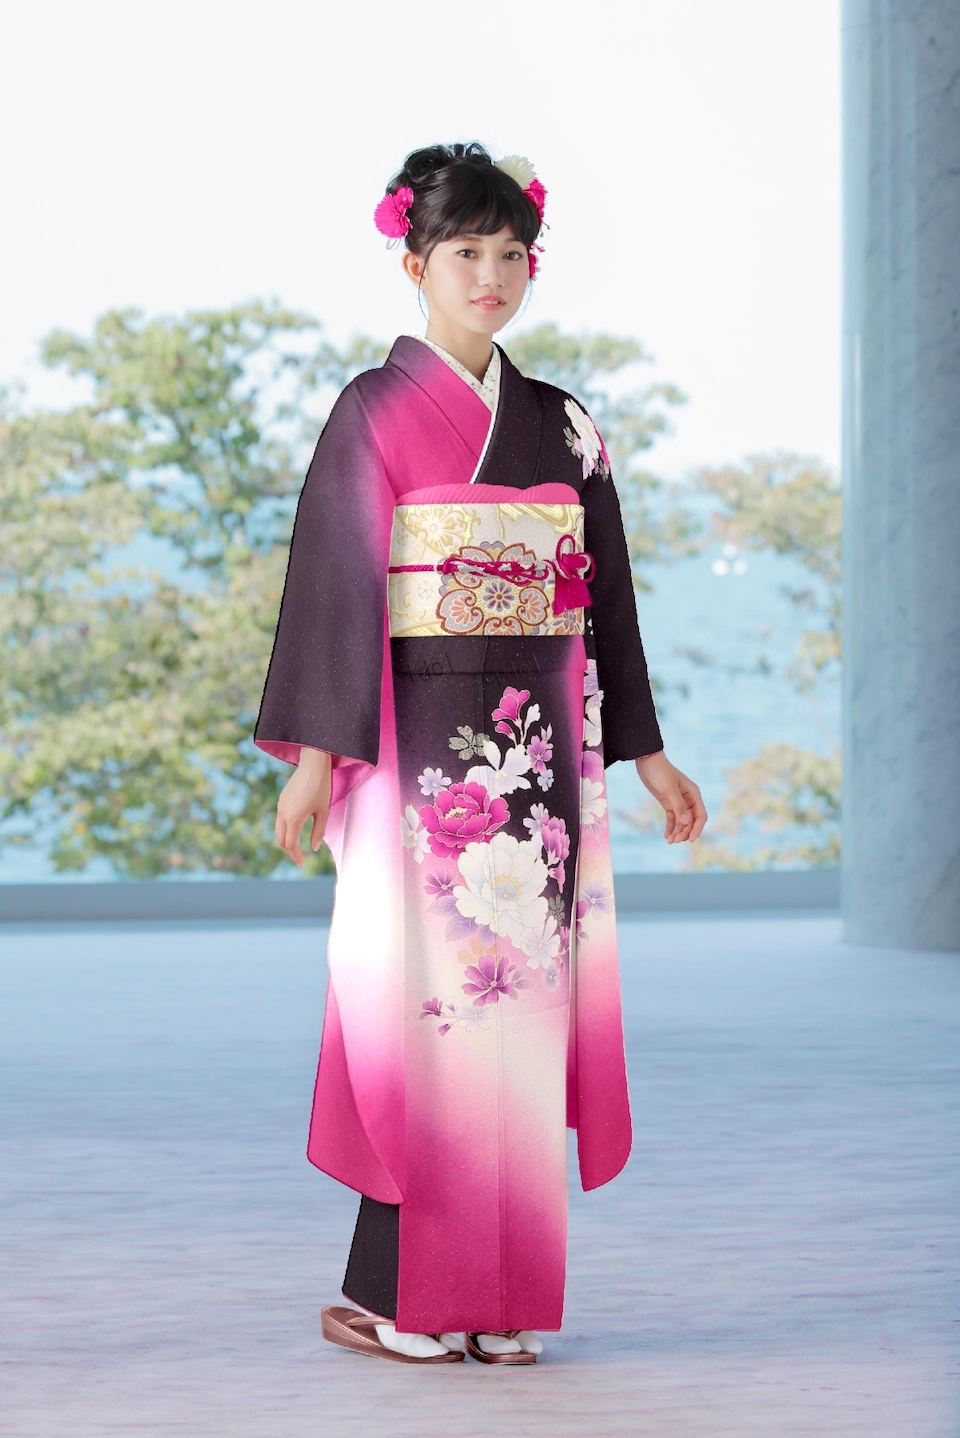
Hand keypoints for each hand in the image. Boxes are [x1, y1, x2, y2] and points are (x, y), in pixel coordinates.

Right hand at [275, 747, 331, 865]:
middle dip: (289, 850)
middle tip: (299, 857)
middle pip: (281, 839)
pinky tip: (296, 829)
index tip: (302, 864)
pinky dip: (286, 829)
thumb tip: (314, 848)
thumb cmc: (321, 788)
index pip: (291, 844)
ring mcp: (280, 806)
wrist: (312, 764)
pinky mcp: (282, 800)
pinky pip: (280, 819)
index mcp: (293, 819)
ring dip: (286, 839)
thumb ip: (318, 832)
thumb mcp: (323, 812)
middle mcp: (283, 813)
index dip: (296, 856)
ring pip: (279, 830)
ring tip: (297, 845)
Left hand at [635, 751, 706, 844]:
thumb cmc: (660, 772)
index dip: (698, 828)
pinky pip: (672, 819)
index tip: (691, 839)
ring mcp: (679, 802)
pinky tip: (666, 836)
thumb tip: (686, 822)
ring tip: (670, 841)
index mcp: (694, 794)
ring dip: (678, 832)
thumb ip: (678, 805)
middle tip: (675, 840)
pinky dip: (670, 828)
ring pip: (682, 822)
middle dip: (685, 832)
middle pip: (691, 821)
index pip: (701, 815)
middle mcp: (689, 799)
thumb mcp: (669, 788)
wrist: (647, 762)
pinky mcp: (668, 803)